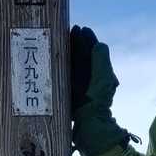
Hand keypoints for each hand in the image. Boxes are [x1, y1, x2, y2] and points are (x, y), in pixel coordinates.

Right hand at [69, 24, 130, 155]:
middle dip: (76, 43)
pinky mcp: (68, 95)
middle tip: (68, 30)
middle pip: (81, 56)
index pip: (93, 51)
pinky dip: (59, 67)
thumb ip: (101, 60)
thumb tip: (98, 44)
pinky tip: (52, 60)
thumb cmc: (98, 102)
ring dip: (66, 52)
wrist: (90, 127)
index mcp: (100, 73)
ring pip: (72, 65)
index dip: (87, 39)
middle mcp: (90, 79)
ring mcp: (79, 87)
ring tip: (59, 40)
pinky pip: (63, 77)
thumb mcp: (103, 78)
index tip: (80, 28)